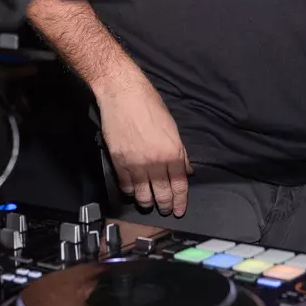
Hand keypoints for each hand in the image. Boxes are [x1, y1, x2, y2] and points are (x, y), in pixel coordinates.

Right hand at [97, 75, 190, 215]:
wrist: (122, 94)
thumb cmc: (150, 104)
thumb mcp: (172, 127)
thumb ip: (180, 152)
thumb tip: (186, 170)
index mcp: (172, 152)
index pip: (179, 184)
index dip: (180, 200)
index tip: (179, 210)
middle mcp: (155, 161)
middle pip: (162, 193)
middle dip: (165, 205)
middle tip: (166, 211)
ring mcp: (136, 163)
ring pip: (143, 194)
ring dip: (147, 202)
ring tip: (149, 204)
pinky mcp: (118, 161)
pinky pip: (126, 184)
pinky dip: (130, 191)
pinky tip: (133, 192)